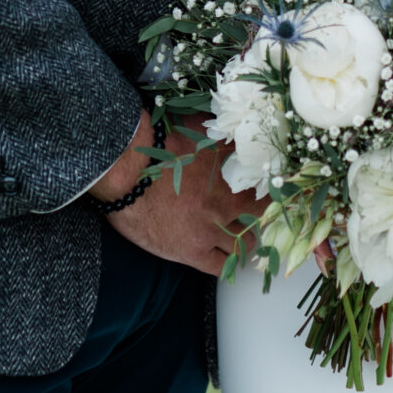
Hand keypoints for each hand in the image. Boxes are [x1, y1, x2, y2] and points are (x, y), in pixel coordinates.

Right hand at [91, 113, 249, 276]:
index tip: (262, 194)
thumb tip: (237, 125)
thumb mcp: (198, 129)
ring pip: (242, 245)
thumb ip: (222, 133)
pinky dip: (226, 263)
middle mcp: (227, 203)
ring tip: (239, 240)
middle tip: (249, 218)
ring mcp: (211, 229)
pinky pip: (220, 266)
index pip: (265, 189)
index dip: (265, 192)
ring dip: (243, 242)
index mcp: (232, 174)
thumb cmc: (157, 144)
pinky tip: (224, 259)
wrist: (127, 170)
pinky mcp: (191, 251)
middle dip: (255, 218)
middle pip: (257, 218)